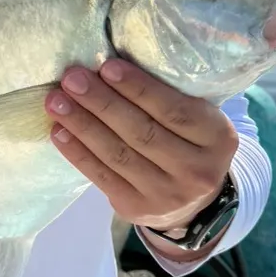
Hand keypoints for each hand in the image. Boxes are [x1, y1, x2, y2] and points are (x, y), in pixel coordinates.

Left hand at [45, 59, 236, 226]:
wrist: (193, 204)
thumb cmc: (189, 145)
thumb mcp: (200, 122)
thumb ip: (172, 98)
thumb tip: (112, 66)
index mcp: (218, 139)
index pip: (175, 111)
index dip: (139, 89)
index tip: (107, 67)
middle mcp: (196, 171)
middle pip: (142, 132)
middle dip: (102, 103)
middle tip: (72, 79)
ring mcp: (166, 195)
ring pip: (118, 154)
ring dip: (82, 125)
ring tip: (57, 101)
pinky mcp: (137, 209)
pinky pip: (102, 177)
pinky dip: (77, 152)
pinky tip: (59, 131)